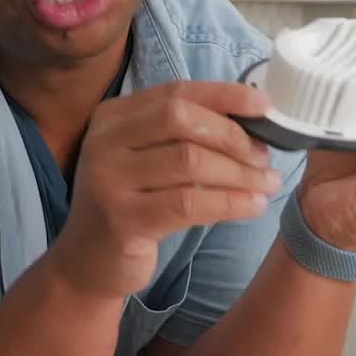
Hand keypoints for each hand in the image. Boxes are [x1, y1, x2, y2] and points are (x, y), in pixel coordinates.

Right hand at [48, 81, 282, 300]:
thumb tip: (251, 120)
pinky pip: (189, 203)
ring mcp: (109, 181)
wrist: (88, 263)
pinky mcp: (122, 220)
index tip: (263, 105)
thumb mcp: (146, 161)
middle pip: (180, 119)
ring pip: (190, 161)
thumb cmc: (131, 206)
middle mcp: (104, 142)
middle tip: (263, 157)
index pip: (175, 92)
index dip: (224, 95)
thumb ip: (182, 136)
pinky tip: (253, 206)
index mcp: (112, 117)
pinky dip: (230, 202)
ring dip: (239, 173)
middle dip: (232, 135)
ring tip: (266, 184)